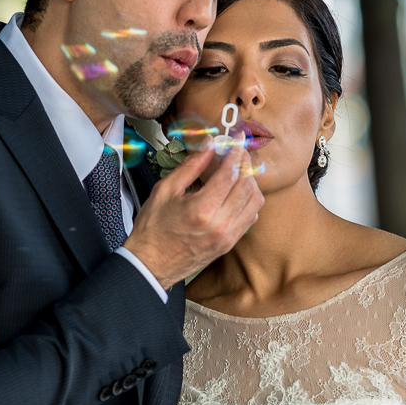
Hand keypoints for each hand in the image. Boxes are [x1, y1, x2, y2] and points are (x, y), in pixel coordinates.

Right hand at [124, 142, 263, 289]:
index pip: (230, 173)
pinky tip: (237, 193)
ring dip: (250, 182)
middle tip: (238, 152)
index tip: (237, 140)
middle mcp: (220, 224)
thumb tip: (208, 145)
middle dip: (245, 163)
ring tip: (239, 171)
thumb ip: (190, 166)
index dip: (236, 152)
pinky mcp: (229, 244)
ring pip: (255, 202)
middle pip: (247, 185)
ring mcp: (227, 237)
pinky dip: (249, 201)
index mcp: (202, 209)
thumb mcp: (165, 191)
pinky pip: (250, 218)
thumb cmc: (153, 229)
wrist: (151, 265)